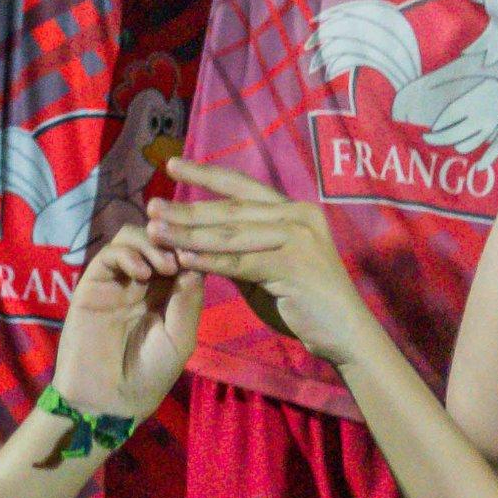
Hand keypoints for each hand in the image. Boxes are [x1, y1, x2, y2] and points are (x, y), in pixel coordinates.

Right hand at [49, 224, 203, 425]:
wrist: (110, 399)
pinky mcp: (93, 283)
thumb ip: (188, 301)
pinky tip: (141, 274)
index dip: (193, 248)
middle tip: (181, 259)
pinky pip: (109, 254)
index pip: (183, 254)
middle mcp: (145, 281)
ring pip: (133, 237)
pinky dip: (127, 254)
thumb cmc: (151, 374)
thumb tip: (196, 262)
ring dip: (151, 244)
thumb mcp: (180, 338)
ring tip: (164, 266)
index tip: (205, 253)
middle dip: (173, 241)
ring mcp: (119, 280)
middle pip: (159, 238)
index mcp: (170, 293)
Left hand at [148, 162, 385, 369]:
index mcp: (294, 210)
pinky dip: (210, 261)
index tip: (172, 165)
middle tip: (152, 204)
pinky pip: (242, 263)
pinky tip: (182, 259)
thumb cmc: (306, 302)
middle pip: (232, 208)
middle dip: (188, 207)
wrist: (345, 332)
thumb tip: (200, 240)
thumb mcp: (270, 267)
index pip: (243, 186)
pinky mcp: (294, 266)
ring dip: (189, 233)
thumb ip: (242, 250)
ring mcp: (299, 238)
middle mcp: (299, 216)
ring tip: (156, 230)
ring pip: (232, 234)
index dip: (206, 174)